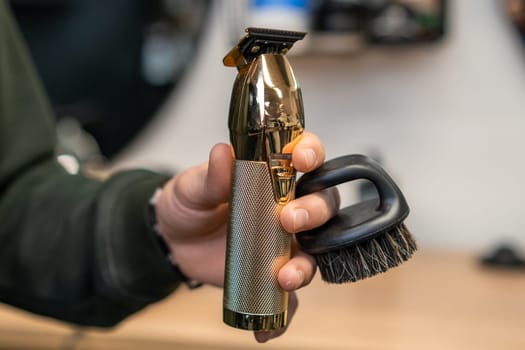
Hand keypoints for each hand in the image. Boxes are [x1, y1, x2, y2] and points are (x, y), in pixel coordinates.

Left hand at [154, 132, 339, 341]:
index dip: (312, 153)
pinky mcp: (271, 274)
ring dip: (305, 266)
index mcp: (273, 177)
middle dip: (313, 213)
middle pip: (322, 206)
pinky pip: (289, 298)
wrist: (173, 242)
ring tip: (284, 277)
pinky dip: (284, 314)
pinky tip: (268, 328)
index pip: (306, 158)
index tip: (303, 159)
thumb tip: (222, 153)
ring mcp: (283, 244)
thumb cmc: (188, 205)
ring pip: (314, 253)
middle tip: (288, 221)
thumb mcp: (193, 187)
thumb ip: (210, 176)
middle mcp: (287, 208)